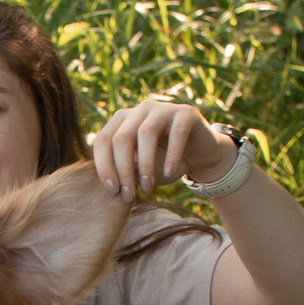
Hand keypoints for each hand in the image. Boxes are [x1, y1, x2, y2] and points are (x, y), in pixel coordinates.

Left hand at [91, 98, 235, 195]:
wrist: (200, 156)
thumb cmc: (164, 164)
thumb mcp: (140, 171)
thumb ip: (124, 172)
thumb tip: (108, 186)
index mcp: (122, 121)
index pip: (103, 140)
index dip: (104, 166)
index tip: (112, 191)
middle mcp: (139, 110)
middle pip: (122, 138)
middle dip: (123, 169)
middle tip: (129, 196)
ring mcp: (162, 108)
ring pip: (146, 133)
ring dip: (146, 164)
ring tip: (148, 187)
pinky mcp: (186, 113)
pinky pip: (176, 133)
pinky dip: (171, 155)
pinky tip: (169, 173)